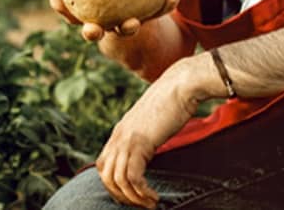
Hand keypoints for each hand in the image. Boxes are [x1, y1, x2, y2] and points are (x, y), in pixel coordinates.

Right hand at [48, 0, 179, 42]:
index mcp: (78, 10)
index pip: (61, 6)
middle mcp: (98, 22)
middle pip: (91, 32)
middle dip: (91, 32)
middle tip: (91, 29)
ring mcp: (121, 24)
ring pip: (124, 31)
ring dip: (129, 27)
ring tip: (133, 22)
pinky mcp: (143, 19)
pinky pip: (153, 15)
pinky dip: (164, 6)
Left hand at [96, 59, 201, 207]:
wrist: (180, 85)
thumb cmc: (172, 102)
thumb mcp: (151, 123)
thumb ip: (144, 137)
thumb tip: (148, 151)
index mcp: (119, 132)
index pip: (103, 165)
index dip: (114, 185)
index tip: (132, 194)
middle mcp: (118, 136)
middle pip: (105, 176)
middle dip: (121, 196)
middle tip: (141, 204)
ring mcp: (126, 139)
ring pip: (117, 180)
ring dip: (133, 198)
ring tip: (149, 203)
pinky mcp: (139, 142)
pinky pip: (132, 177)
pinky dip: (141, 192)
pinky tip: (154, 197)